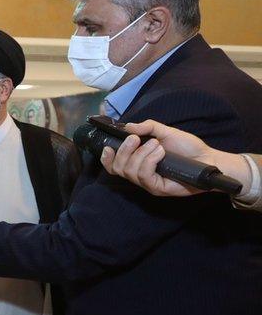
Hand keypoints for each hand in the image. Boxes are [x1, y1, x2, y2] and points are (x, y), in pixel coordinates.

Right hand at [99, 119, 240, 196]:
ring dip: (141, 154)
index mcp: (138, 162)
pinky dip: (150, 161)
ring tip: (157, 144)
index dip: (106, 158)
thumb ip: (148, 127)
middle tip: (136, 138)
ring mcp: (148, 183)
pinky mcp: (157, 188)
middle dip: (124, 151)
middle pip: (118, 168)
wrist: (207, 158)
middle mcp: (140, 174)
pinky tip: (160, 152)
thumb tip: (128, 126)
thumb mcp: (165, 132)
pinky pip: (144, 176)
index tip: (108, 147)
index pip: (114, 166)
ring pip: (130, 171)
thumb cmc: (187, 147)